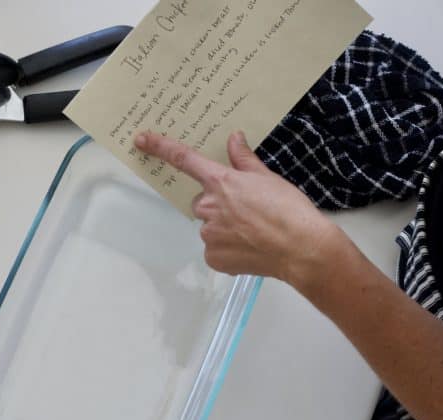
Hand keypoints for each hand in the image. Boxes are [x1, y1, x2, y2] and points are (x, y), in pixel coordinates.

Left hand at [134, 130, 346, 288]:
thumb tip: (234, 139)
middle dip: (219, 204)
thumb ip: (244, 159)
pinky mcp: (213, 257)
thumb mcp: (267, 177)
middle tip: (246, 210)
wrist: (301, 248)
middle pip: (203, 201)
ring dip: (225, 227)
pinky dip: (228, 248)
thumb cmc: (288, 210)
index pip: (184, 159)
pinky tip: (250, 247)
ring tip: (254, 232)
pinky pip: (214, 249)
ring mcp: (209, 234)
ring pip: (209, 226)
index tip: (141, 140)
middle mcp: (208, 206)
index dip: (160, 147)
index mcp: (221, 182)